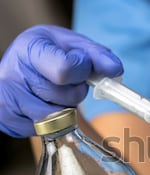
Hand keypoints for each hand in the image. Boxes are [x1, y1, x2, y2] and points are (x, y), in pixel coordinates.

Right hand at [0, 24, 122, 136]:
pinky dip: (53, 120)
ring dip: (65, 108)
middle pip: (67, 97)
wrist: (20, 68)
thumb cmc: (51, 54)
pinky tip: (42, 104)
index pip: (65, 70)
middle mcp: (13, 73)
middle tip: (65, 81)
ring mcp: (7, 99)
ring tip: (53, 93)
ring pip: (60, 117)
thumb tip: (115, 69)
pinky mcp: (8, 121)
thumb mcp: (72, 44)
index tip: (82, 67)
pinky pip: (49, 130)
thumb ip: (96, 54)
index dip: (82, 72)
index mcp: (30, 48)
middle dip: (76, 92)